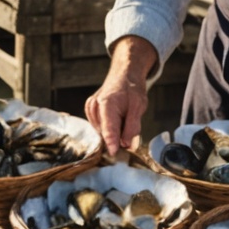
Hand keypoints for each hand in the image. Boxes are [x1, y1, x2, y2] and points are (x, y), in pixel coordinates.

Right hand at [87, 37, 157, 155]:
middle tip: (130, 132)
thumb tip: (126, 144)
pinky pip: (100, 127)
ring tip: (123, 117)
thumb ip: (132, 126)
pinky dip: (109, 128)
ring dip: (114, 132)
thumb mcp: (138, 106)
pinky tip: (116, 119)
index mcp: (107, 104)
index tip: (113, 153)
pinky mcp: (90, 111)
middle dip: (117, 137)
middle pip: (105, 131)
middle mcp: (95, 107)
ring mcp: (91, 109)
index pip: (108, 128)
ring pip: (102, 131)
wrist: (124, 75)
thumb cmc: (132, 89)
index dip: (111, 143)